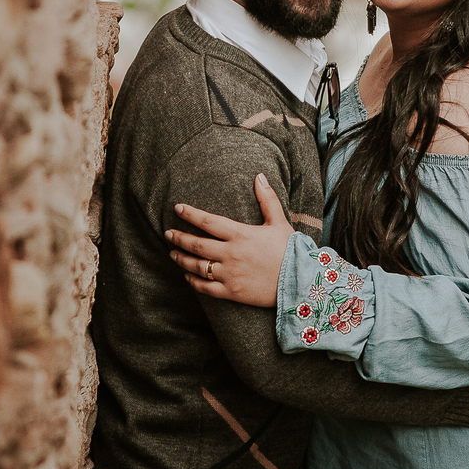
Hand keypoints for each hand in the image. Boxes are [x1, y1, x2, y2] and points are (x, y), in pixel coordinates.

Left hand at [167, 173, 292, 306]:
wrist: (300, 281)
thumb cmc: (290, 250)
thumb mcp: (279, 222)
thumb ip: (267, 199)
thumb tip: (259, 176)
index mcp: (241, 235)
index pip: (208, 221)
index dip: (190, 214)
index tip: (178, 208)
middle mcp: (231, 254)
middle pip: (196, 244)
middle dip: (179, 237)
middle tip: (168, 233)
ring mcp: (229, 274)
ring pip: (196, 266)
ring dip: (181, 259)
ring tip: (173, 253)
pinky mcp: (231, 292)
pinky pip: (205, 287)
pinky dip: (193, 282)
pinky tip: (187, 276)